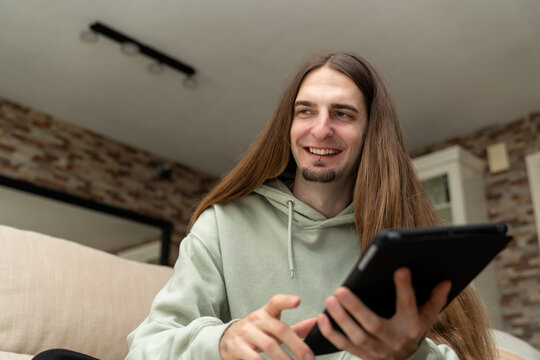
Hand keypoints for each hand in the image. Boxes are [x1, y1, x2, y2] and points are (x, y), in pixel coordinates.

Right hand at [219, 294, 315, 359]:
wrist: (226, 340)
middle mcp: (256, 320)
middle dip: (297, 345)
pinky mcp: (237, 347)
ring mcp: (246, 333)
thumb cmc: (255, 333)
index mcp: (266, 312)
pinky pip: (254, 358)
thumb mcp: (273, 326)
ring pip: (269, 345)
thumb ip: (296, 328)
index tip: (297, 300)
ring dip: (284, 359)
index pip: (276, 302)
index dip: (286, 301)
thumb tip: (318, 323)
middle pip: (279, 329)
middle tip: (309, 358)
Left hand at [317, 268, 450, 359]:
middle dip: (355, 308)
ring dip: (341, 318)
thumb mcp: (426, 317)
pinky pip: (344, 345)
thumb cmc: (412, 331)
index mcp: (411, 327)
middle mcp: (394, 340)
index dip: (404, 288)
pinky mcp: (362, 355)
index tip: (400, 269)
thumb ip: (435, 299)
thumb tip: (445, 281)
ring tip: (330, 299)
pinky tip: (322, 317)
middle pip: (373, 324)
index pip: (408, 305)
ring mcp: (377, 351)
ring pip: (356, 336)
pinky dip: (331, 333)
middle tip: (341, 290)